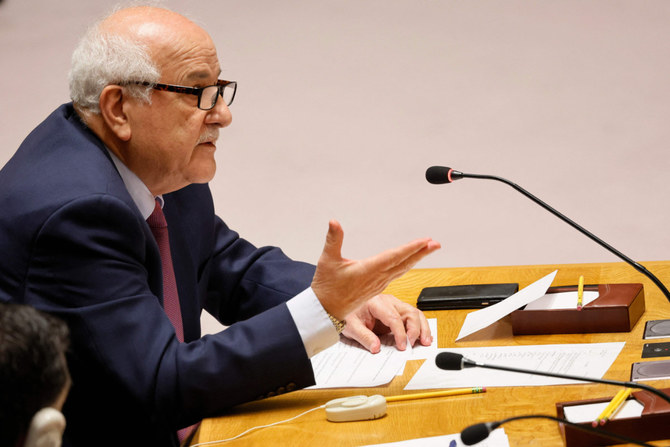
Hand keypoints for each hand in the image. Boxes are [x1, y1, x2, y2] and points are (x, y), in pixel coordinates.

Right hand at [311, 220, 439, 320]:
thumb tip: (334, 222)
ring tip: (427, 248)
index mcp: (368, 270)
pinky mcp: (377, 288)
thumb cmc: (326, 287)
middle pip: (404, 263)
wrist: (326, 310)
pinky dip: (407, 265)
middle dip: (421, 253)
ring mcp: (378, 284)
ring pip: (402, 269)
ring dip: (416, 258)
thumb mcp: (327, 260)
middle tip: (435, 244)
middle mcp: (377, 278)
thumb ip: (333, 240)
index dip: (410, 249)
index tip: (424, 242)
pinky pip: (397, 274)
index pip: (394, 257)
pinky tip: (410, 261)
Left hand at [342, 294, 432, 352]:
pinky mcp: (397, 311)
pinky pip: (412, 316)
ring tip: (425, 341)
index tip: (402, 346)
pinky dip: (420, 326)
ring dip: (422, 327)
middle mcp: (388, 301)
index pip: (394, 317)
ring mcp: (394, 305)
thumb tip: (376, 348)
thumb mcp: (351, 327)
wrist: (344, 306)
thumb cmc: (348, 314)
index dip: (401, 333)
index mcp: (376, 302)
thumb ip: (364, 337)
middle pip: (410, 312)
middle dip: (416, 329)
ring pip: (415, 313)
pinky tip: (423, 336)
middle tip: (414, 345)